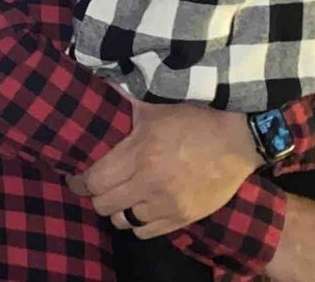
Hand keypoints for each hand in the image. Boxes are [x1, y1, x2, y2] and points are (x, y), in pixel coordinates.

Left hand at [73, 100, 260, 237]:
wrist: (238, 138)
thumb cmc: (192, 117)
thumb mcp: (152, 106)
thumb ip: (122, 101)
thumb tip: (96, 82)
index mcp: (140, 154)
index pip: (94, 181)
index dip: (79, 182)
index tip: (75, 178)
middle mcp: (151, 183)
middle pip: (104, 205)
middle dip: (95, 196)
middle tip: (97, 186)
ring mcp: (169, 205)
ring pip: (123, 221)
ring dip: (117, 209)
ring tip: (120, 196)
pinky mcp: (185, 218)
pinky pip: (147, 232)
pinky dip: (138, 222)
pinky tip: (140, 207)